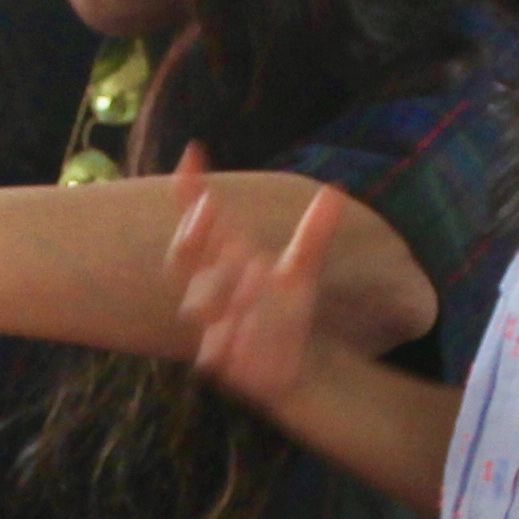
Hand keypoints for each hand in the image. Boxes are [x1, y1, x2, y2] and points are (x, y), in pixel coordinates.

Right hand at [165, 144, 351, 412]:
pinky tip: (248, 330)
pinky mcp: (220, 360)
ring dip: (222, 284)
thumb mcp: (304, 270)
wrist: (295, 366)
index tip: (194, 151)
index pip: (199, 220)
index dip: (190, 189)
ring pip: (199, 301)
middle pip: (184, 255)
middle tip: (209, 206)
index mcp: (227, 260)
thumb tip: (334, 190)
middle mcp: (214, 287)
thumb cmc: (288, 313)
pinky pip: (213, 349)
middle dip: (191, 232)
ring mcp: (213, 322)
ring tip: (258, 271)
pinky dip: (229, 337)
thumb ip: (313, 232)